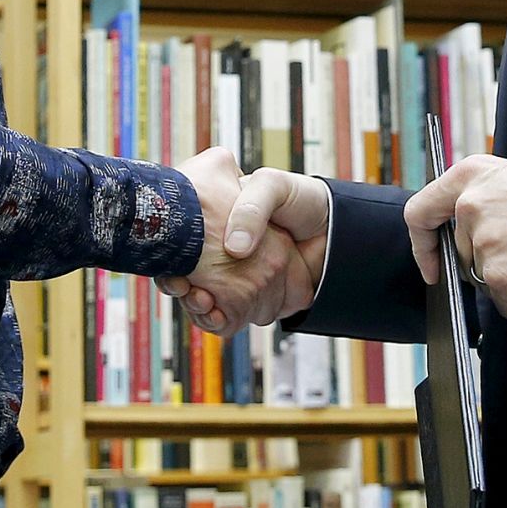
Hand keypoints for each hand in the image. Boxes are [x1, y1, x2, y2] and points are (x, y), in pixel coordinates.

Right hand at [158, 150, 319, 337]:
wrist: (336, 226)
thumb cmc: (301, 199)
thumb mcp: (272, 186)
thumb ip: (251, 207)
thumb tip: (235, 248)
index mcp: (220, 225)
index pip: (183, 247)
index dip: (171, 256)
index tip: (170, 262)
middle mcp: (224, 256)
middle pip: (187, 277)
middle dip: (179, 285)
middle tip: (180, 284)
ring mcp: (238, 280)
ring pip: (202, 300)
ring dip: (194, 305)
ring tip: (197, 298)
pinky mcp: (254, 302)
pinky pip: (227, 318)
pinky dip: (216, 321)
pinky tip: (214, 313)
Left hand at [404, 155, 506, 322]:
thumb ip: (487, 200)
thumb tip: (474, 232)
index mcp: (471, 177)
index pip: (420, 213)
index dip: (423, 244)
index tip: (432, 264)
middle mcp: (470, 209)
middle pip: (465, 256)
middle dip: (494, 263)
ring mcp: (485, 246)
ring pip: (488, 283)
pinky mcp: (503, 280)